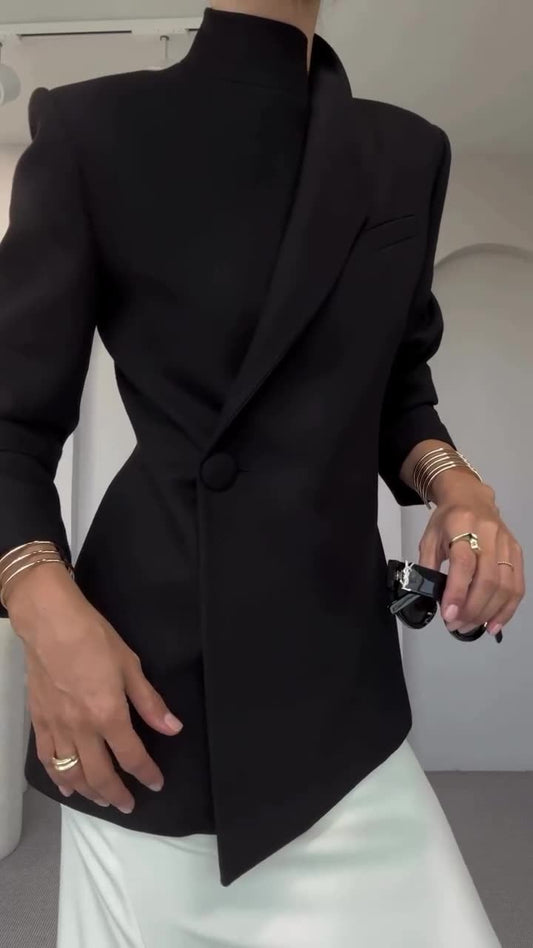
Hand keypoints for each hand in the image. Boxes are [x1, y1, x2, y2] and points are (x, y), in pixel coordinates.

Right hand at [9, 564, 182, 811]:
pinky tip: (67, 786)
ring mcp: (57, 727)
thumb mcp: (130, 665)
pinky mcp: (39, 721)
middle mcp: (81, 728)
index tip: (156, 783)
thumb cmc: (93, 638)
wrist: (50, 623)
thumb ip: (149, 702)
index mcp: (108, 714)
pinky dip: (58, 778)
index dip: (146, 774)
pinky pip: (47, 759)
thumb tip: (173, 727)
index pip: (132, 756)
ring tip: (103, 800)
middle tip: (129, 805)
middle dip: (117, 795)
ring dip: (89, 792)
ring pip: (72, 774)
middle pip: (100, 775)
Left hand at [417, 480, 524, 636]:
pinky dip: (507, 609)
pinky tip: (494, 624)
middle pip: (487, 579)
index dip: (456, 592)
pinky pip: (517, 586)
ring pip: (505, 586)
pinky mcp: (517, 552)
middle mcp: (488, 534)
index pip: (463, 563)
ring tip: (471, 627)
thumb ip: (428, 566)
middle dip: (472, 609)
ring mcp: (506, 543)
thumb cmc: (447, 520)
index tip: (448, 615)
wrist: (470, 497)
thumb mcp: (429, 538)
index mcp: (461, 526)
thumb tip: (431, 598)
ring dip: (488, 613)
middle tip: (456, 626)